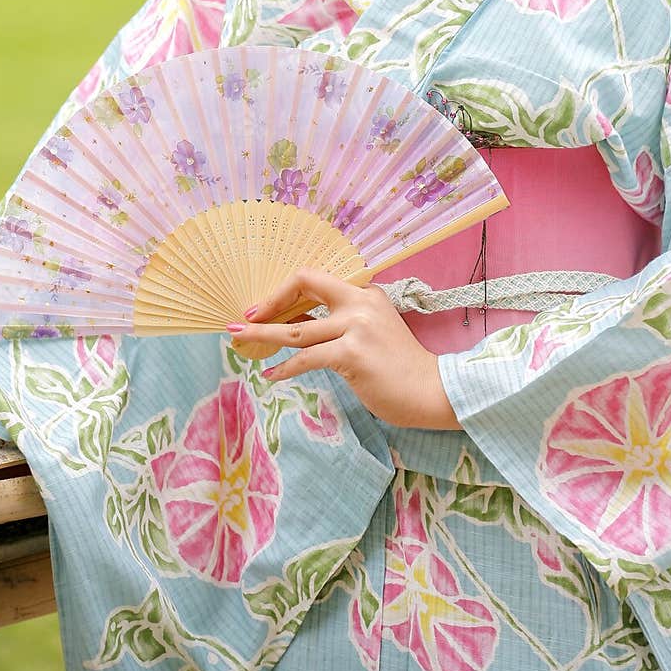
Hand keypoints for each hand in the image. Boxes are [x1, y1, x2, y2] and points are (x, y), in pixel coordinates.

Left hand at [227, 268, 459, 430]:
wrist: (432, 390)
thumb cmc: (402, 367)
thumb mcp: (374, 331)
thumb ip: (346, 322)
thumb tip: (302, 327)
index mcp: (366, 293)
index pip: (317, 280)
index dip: (288, 291)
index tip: (267, 307)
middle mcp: (359, 302)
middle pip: (304, 286)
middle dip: (270, 301)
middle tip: (245, 318)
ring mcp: (355, 327)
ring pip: (296, 328)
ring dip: (262, 335)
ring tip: (238, 339)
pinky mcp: (351, 354)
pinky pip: (306, 359)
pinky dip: (284, 368)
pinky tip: (270, 374)